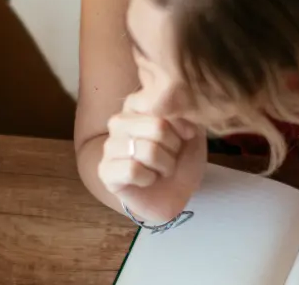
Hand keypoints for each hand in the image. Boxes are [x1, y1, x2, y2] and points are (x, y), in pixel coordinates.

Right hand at [98, 108, 207, 223]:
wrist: (178, 193)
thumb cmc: (182, 159)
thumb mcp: (193, 131)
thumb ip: (183, 112)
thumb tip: (171, 108)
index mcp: (136, 105)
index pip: (161, 104)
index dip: (180, 125)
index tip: (186, 136)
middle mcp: (118, 121)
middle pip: (157, 127)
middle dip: (173, 148)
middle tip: (171, 156)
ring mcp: (109, 146)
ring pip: (147, 150)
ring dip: (164, 165)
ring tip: (161, 169)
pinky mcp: (105, 171)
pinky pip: (132, 170)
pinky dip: (149, 178)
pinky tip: (147, 180)